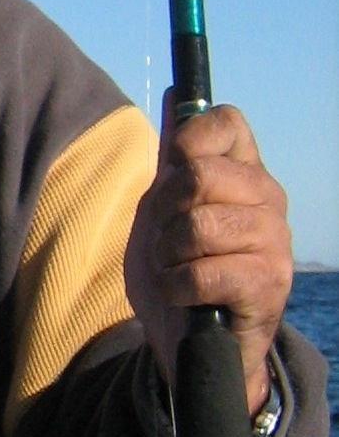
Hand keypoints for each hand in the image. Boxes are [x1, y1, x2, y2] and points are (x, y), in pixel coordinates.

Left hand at [123, 91, 292, 412]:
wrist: (187, 343)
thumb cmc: (177, 272)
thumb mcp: (163, 211)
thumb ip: (172, 159)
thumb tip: (175, 92)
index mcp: (243, 174)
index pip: (226, 123)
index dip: (188, 141)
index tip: (173, 171)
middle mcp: (268, 200)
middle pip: (198, 175)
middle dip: (163, 214)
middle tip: (168, 242)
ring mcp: (273, 242)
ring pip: (197, 225)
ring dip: (167, 256)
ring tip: (178, 271)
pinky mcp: (267, 285)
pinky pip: (203, 271)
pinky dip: (177, 287)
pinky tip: (186, 296)